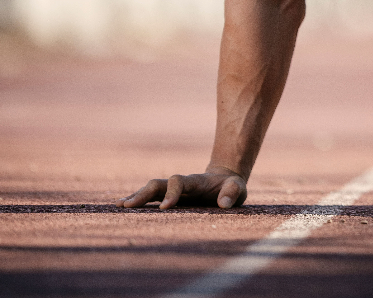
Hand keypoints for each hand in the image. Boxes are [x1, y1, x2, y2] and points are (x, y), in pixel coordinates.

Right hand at [118, 166, 246, 209]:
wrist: (224, 180)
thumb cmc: (231, 187)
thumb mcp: (238, 188)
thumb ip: (232, 193)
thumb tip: (223, 204)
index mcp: (196, 182)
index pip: (179, 182)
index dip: (171, 193)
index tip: (165, 207)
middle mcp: (180, 184)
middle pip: (158, 184)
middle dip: (143, 193)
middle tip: (128, 206)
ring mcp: (172, 190)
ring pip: (150, 190)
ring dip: (135, 197)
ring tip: (119, 206)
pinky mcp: (168, 197)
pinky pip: (149, 198)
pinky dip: (136, 200)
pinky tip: (121, 208)